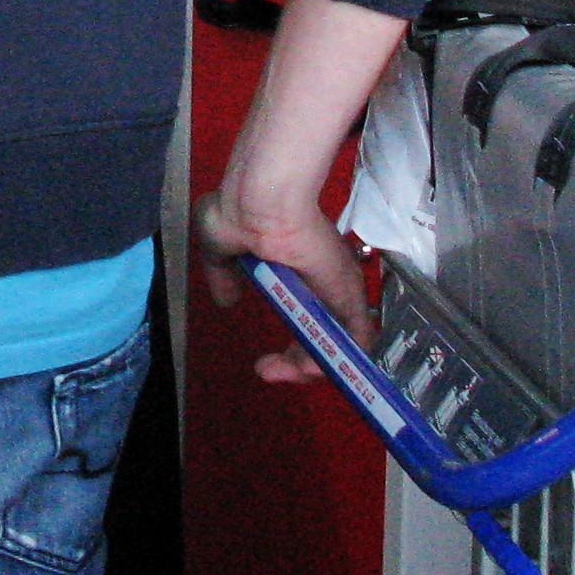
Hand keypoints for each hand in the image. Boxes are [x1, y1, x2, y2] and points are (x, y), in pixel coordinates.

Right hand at [192, 184, 372, 382]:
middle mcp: (319, 281)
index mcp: (294, 269)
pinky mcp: (348, 291)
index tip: (263, 363)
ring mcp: (336, 286)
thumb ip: (224, 276)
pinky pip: (355, 337)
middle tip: (268, 371)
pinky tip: (306, 372)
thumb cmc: (238, 213)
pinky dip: (337, 360)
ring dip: (309, 366)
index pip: (302, 317)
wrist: (259, 201)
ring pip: (337, 340)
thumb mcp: (220, 248)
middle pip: (320, 334)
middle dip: (295, 363)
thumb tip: (227, 298)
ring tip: (279, 373)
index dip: (287, 349)